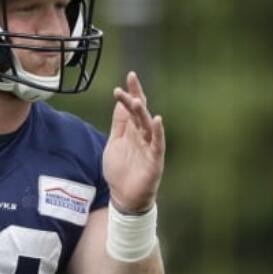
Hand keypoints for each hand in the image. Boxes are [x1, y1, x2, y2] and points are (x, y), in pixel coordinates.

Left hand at [104, 71, 164, 211]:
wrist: (123, 197)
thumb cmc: (120, 171)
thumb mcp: (115, 142)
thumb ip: (119, 124)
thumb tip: (120, 102)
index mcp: (132, 131)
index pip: (133, 107)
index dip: (132, 92)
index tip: (129, 76)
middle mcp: (143, 136)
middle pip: (140, 113)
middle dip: (136, 96)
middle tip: (130, 81)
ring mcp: (150, 147)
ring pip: (147, 126)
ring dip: (142, 112)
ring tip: (137, 99)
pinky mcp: (154, 160)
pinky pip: (157, 144)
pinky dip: (157, 132)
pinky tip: (157, 120)